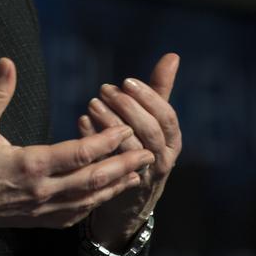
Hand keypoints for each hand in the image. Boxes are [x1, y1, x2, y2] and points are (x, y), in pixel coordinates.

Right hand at [0, 57, 154, 253]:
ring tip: (137, 172)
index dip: (107, 141)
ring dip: (115, 186)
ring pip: (88, 200)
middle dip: (123, 165)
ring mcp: (41, 210)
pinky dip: (94, 204)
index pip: (79, 153)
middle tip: (148, 152)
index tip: (127, 128)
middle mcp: (41, 191)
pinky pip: (74, 215)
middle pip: (93, 180)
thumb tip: (7, 61)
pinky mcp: (37, 221)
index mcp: (29, 165)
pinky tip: (104, 194)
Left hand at [78, 53, 181, 248]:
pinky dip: (93, 141)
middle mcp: (162, 159)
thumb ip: (159, 89)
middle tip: (105, 89)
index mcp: (173, 141)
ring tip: (92, 103)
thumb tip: (172, 56)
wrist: (132, 199)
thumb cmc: (143, 146)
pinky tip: (82, 121)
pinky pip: (106, 163)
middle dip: (127, 108)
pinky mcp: (119, 186)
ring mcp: (142, 175)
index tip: (127, 81)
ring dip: (109, 124)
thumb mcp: (154, 120)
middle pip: (150, 132)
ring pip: (129, 149)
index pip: (167, 117)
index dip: (148, 98)